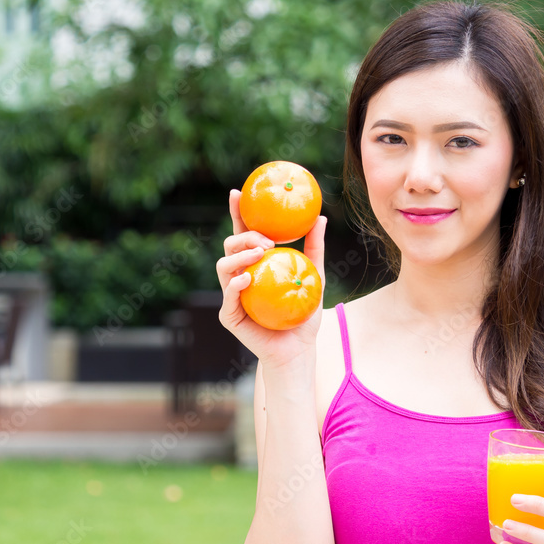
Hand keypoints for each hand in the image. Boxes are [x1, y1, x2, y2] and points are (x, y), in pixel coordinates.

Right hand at [215, 189, 326, 369]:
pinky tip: (248, 278)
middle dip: (244, 235)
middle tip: (267, 240)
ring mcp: (232, 295)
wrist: (298, 350)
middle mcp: (239, 276)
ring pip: (223, 266)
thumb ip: (314, 249)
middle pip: (230, 246)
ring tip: (260, 253)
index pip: (243, 234)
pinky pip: (228, 295)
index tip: (238, 193)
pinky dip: (236, 283)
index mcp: (255, 264)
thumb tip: (320, 217)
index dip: (237, 213)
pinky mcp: (229, 315)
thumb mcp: (314, 277)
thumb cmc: (303, 314)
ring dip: (240, 255)